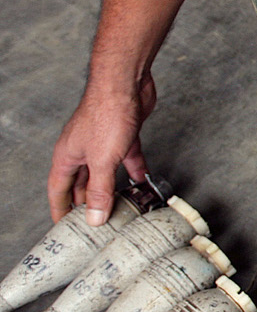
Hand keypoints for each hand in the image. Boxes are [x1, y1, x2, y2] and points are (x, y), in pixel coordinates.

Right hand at [47, 73, 155, 224]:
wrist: (126, 85)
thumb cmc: (105, 114)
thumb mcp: (101, 161)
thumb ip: (99, 190)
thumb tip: (94, 216)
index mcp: (67, 157)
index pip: (58, 190)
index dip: (60, 209)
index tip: (62, 226)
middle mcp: (81, 150)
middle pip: (81, 183)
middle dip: (86, 203)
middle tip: (93, 222)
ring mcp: (103, 142)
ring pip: (105, 172)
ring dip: (112, 188)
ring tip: (119, 207)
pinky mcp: (123, 135)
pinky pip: (127, 158)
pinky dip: (134, 171)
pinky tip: (142, 182)